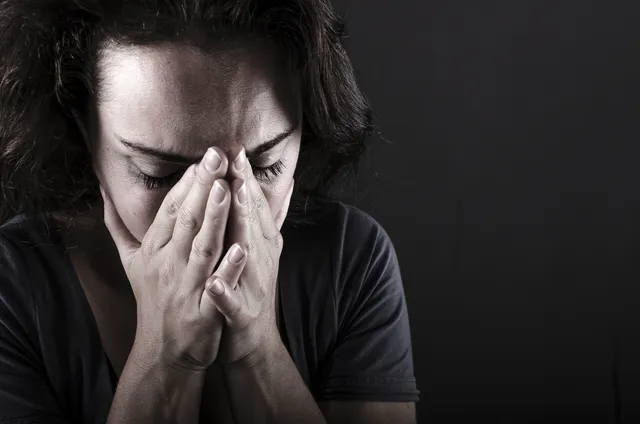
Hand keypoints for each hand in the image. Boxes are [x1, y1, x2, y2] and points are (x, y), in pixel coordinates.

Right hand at [100, 147, 246, 371]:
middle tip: (217, 156)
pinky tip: (243, 248)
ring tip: (227, 189)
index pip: (170, 210)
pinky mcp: (203, 312)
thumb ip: (118, 224)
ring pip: (202, 248)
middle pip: (185, 221)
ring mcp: (185, 288)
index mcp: (154, 250)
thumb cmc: (152, 298)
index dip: (186, 183)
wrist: (163, 349)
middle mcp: (167, 265)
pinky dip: (229, 268)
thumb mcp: (130, 261)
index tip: (203, 157)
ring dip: (215, 218)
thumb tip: (102, 189)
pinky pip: (218, 287)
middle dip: (202, 187)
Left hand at [206, 148, 293, 366]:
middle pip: (252, 221)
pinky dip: (225, 293)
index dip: (246, 178)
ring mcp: (253, 286)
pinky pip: (232, 304)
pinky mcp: (241, 315)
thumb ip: (265, 218)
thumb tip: (279, 184)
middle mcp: (260, 260)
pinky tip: (214, 284)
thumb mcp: (261, 249)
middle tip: (236, 161)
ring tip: (234, 200)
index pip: (254, 206)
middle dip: (245, 191)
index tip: (236, 149)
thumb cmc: (250, 288)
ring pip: (247, 254)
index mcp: (260, 244)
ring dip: (242, 227)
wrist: (253, 340)